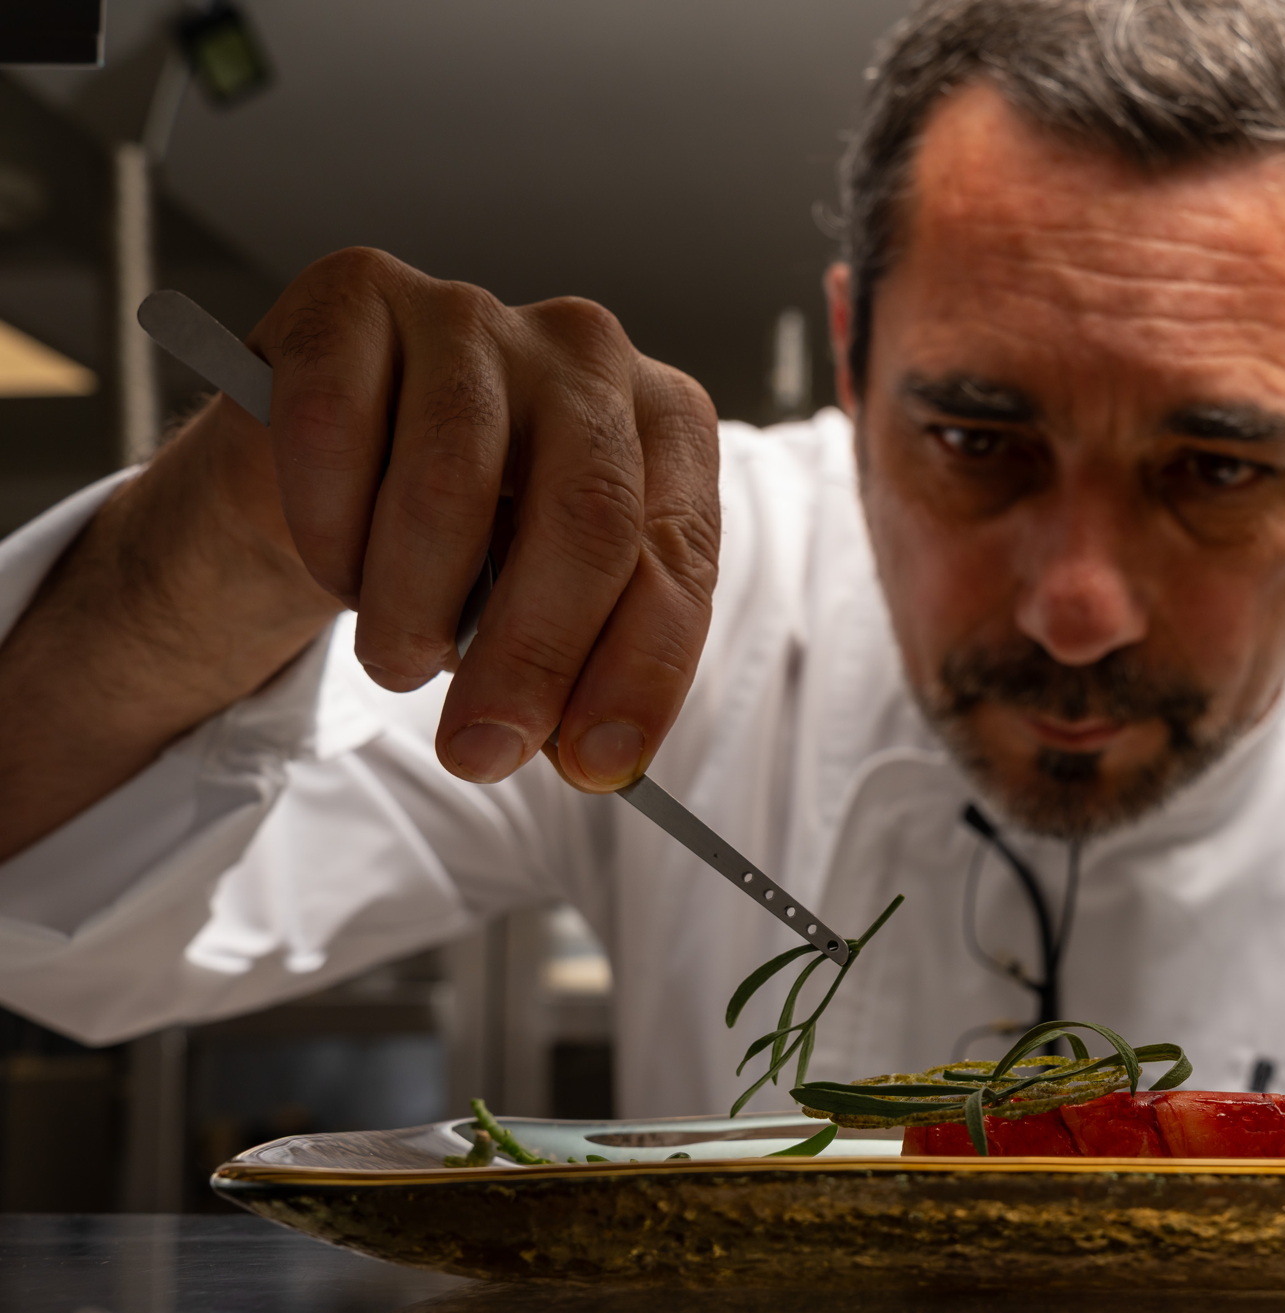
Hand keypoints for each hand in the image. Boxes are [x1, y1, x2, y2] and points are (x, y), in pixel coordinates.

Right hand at [254, 247, 720, 789]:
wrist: (327, 469)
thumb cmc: (464, 540)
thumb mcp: (542, 608)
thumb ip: (583, 668)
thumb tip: (596, 757)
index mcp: (668, 426)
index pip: (677, 556)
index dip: (641, 669)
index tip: (598, 764)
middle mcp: (589, 352)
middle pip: (587, 519)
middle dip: (533, 658)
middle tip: (480, 748)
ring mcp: (474, 313)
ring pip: (452, 486)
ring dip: (413, 609)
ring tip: (396, 656)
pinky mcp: (358, 295)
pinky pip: (337, 434)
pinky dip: (329, 532)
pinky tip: (336, 558)